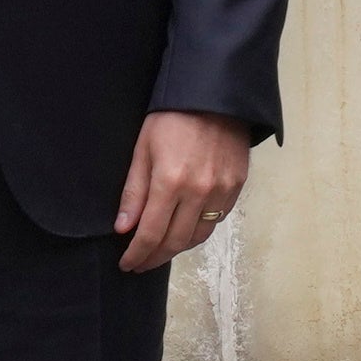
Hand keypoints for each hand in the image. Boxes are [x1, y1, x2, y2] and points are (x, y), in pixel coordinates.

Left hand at [114, 109, 252, 272]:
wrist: (215, 95)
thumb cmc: (173, 117)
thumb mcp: (143, 150)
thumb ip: (134, 192)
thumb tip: (123, 228)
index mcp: (170, 182)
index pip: (151, 234)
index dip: (137, 254)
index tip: (127, 264)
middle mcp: (198, 192)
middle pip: (175, 242)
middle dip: (155, 258)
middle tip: (141, 263)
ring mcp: (221, 190)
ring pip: (199, 236)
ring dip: (177, 247)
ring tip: (161, 248)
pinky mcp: (237, 186)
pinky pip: (217, 220)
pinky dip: (199, 230)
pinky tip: (185, 227)